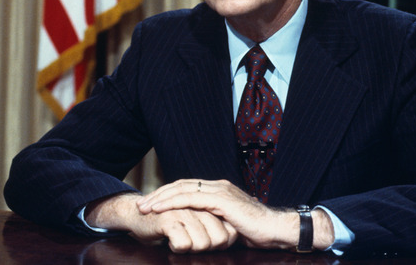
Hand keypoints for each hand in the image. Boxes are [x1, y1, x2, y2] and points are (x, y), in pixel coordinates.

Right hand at [85, 193, 237, 252]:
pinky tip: (169, 240)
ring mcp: (185, 211)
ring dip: (190, 249)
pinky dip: (177, 248)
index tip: (206, 244)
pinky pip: (183, 244)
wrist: (138, 215)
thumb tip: (232, 238)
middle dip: (207, 249)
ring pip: (203, 243)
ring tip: (179, 240)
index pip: (230, 233)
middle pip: (220, 240)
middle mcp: (200, 206)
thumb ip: (214, 227)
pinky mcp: (169, 218)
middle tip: (190, 243)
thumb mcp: (197, 224)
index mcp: (209, 206)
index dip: (221, 245)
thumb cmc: (170, 224)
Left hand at [136, 179, 332, 250]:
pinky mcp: (221, 200)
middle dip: (159, 194)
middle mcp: (218, 186)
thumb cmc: (255, 231)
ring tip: (144, 207)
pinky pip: (191, 199)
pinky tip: (160, 209)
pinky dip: (172, 203)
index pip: (187, 187)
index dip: (167, 194)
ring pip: (182, 189)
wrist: (275, 229)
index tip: (151, 204)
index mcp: (219, 189)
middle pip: (181, 185)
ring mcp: (220, 191)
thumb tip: (199, 227)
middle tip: (140, 204)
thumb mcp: (228, 223)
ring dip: (161, 198)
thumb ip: (213, 220)